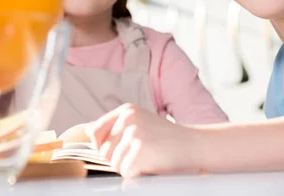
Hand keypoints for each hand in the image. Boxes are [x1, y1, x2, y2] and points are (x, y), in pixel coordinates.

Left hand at [86, 103, 202, 177]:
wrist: (196, 145)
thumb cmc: (168, 138)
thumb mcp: (141, 123)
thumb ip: (115, 126)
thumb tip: (87, 130)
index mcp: (127, 110)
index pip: (95, 130)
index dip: (101, 145)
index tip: (116, 149)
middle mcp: (128, 118)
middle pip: (103, 150)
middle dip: (118, 158)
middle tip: (143, 153)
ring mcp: (134, 133)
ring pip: (114, 163)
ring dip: (129, 166)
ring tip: (150, 157)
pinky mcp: (140, 150)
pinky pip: (126, 171)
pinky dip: (138, 173)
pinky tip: (153, 163)